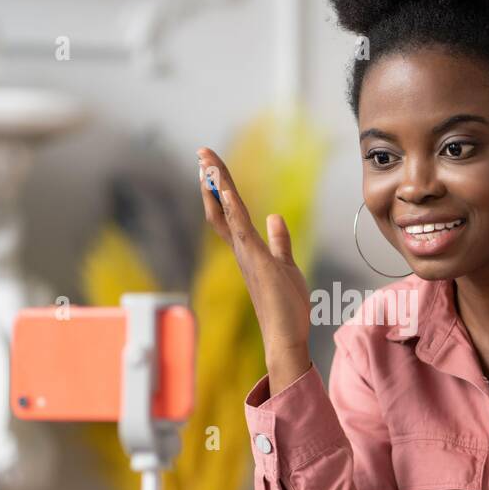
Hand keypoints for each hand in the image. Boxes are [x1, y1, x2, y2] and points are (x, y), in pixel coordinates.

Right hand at [196, 147, 310, 359]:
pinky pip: (241, 230)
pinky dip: (232, 209)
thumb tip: (275, 218)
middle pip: (220, 209)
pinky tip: (227, 190)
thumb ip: (279, 241)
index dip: (220, 189)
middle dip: (212, 181)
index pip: (229, 213)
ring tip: (207, 161)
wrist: (286, 336)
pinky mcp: (256, 262)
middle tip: (202, 153)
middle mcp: (240, 251)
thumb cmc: (286, 306)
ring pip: (226, 214)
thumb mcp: (285, 264)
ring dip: (218, 187)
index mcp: (247, 250)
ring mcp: (246, 256)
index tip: (212, 166)